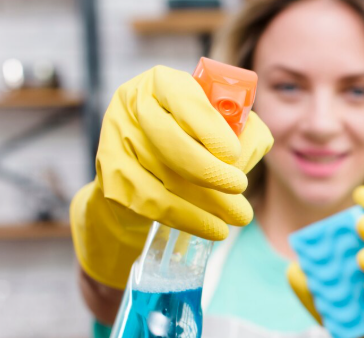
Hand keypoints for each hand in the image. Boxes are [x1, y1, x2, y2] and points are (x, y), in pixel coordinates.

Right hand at [71, 65, 273, 288]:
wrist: (141, 181)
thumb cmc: (192, 147)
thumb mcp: (220, 130)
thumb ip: (245, 131)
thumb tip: (252, 145)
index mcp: (163, 83)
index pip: (186, 99)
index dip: (211, 128)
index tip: (233, 154)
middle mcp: (132, 105)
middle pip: (172, 140)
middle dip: (211, 170)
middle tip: (240, 187)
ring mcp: (116, 141)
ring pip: (166, 176)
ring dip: (209, 201)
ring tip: (238, 216)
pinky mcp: (111, 179)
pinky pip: (154, 202)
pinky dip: (189, 218)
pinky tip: (214, 228)